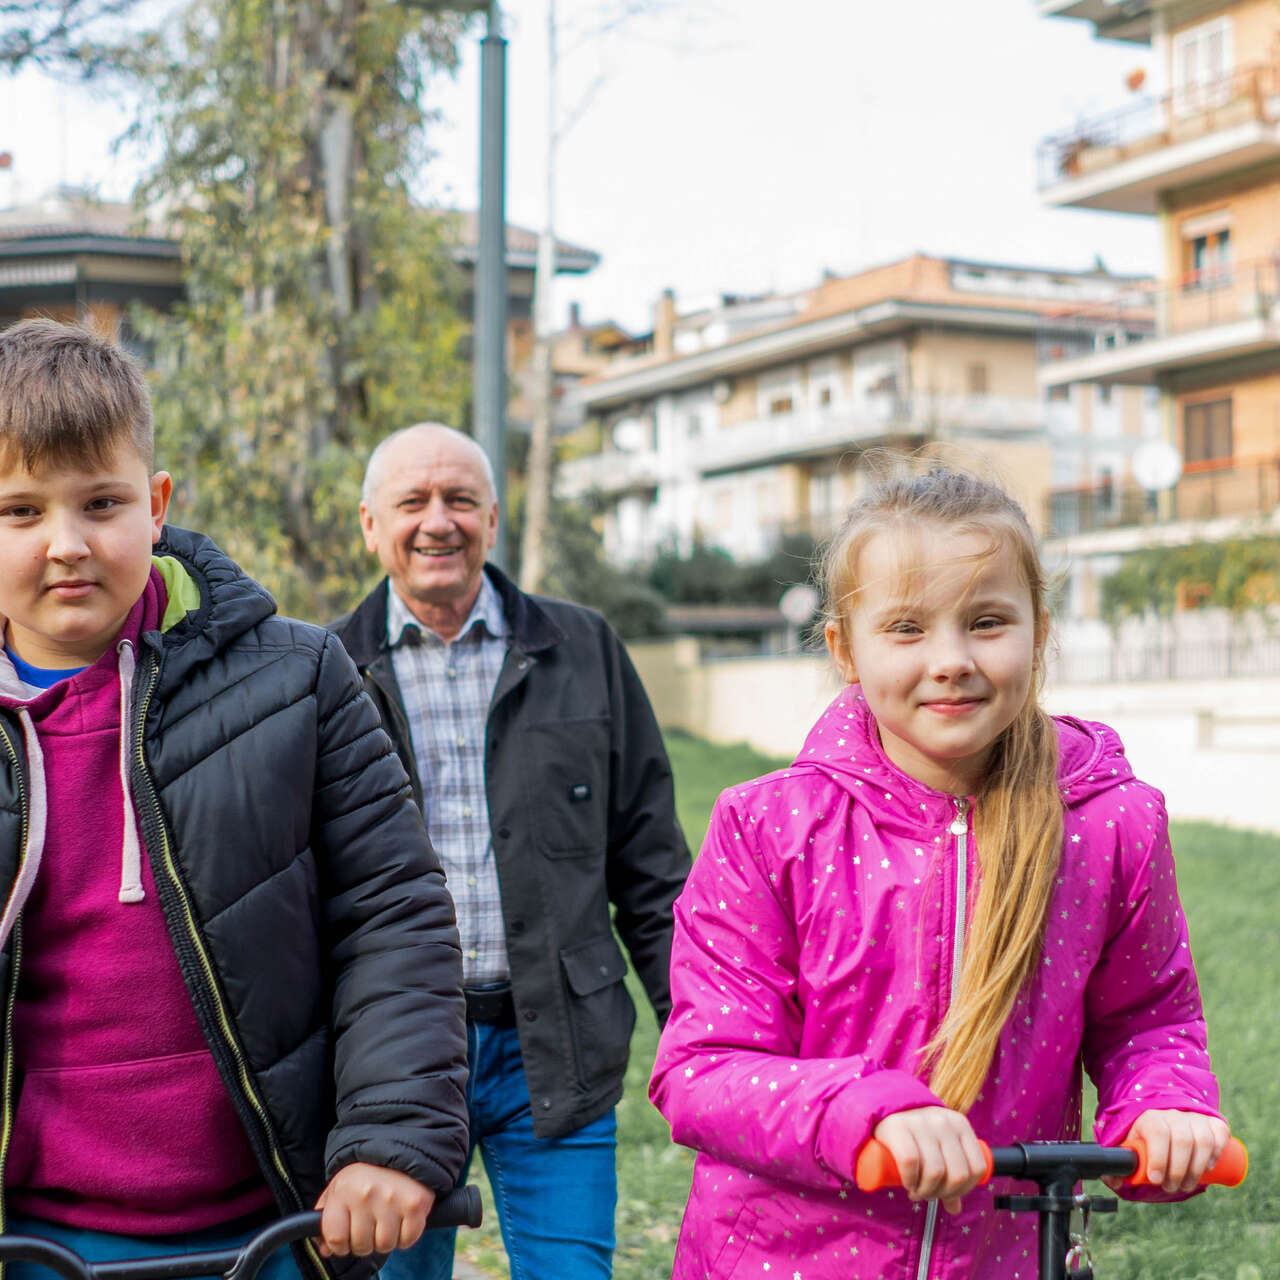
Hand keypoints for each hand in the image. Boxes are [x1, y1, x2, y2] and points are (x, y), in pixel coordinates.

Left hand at [313, 1162, 435, 1256]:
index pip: (335, 1239)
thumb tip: (325, 1250)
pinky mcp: (415, 1204)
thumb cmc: (365, 1174)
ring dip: (386, 1239)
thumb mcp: (338, 1189)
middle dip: (365, 1241)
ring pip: (384, 1245)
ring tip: (387, 1219)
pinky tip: (402, 1219)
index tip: (346, 1238)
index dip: (339, 1245)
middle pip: (361, 1245)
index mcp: (343, 1190)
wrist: (400, 1148)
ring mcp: (392, 1199)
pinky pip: (407, 1240)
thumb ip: (325, 1221)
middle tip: (370, 1224)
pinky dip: (406, 1235)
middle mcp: (366, 1194)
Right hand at [872, 1106, 986, 1213]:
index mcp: (960, 1125)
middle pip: (957, 1174)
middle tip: (927, 1195)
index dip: (964, 1190)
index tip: (946, 1194)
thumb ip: (949, 1175)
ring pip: (935, 1172)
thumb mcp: (939, 1149)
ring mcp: (921, 1121)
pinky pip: (910, 1162)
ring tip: (916, 1191)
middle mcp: (944, 1121)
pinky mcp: (897, 1125)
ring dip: (925, 1191)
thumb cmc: (916, 1136)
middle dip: (942, 1193)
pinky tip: (907, 1184)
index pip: (976, 1169)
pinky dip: (910, 1180)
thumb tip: (955, 1209)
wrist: (882, 1110)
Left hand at [1107, 1109, 1229, 1193]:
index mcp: (1149, 1117)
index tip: (1155, 1179)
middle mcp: (1173, 1113)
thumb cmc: (1146, 1137)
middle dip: (1178, 1171)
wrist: (1166, 1117)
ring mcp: (1194, 1117)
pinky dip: (1217, 1152)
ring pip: (1202, 1140)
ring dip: (1197, 1168)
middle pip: (1182, 1140)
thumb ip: (1119, 1163)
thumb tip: (1113, 1180)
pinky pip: (1219, 1133)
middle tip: (1171, 1187)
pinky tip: (1208, 1167)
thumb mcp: (1130, 1146)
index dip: (1158, 1157)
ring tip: (1186, 1184)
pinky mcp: (1212, 1122)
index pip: (1157, 1132)